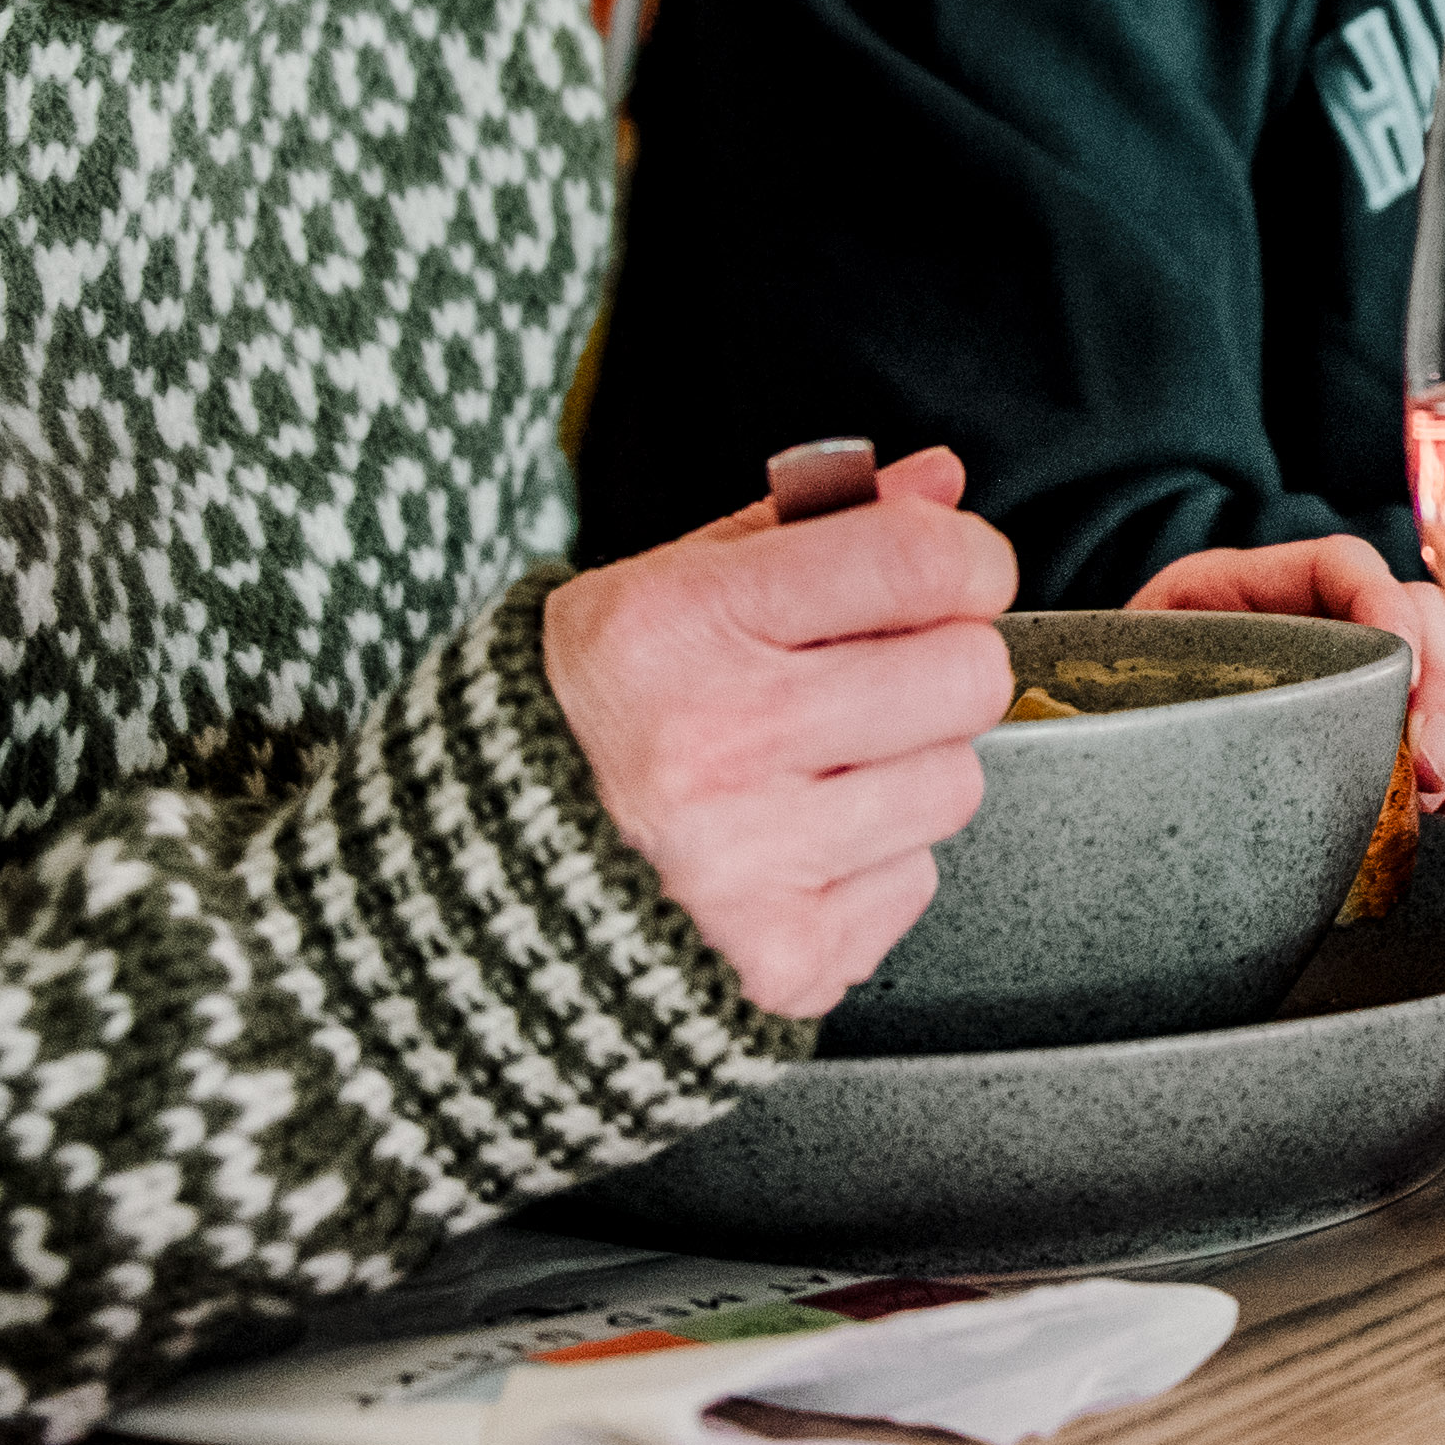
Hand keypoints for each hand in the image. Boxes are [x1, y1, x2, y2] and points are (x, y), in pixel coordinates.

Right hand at [546, 445, 1017, 1020]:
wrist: (476, 877)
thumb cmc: (583, 715)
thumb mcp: (667, 585)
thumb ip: (812, 526)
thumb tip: (940, 485)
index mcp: (686, 627)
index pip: (916, 564)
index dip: (969, 557)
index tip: (957, 570)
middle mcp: (720, 744)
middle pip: (964, 678)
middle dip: (943, 665)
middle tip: (879, 674)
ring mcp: (753, 863)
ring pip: (953, 785)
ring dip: (907, 769)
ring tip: (814, 769)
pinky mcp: (783, 959)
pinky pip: (914, 883)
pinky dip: (870, 864)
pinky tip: (792, 845)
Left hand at [1130, 535, 1444, 814]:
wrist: (1102, 781)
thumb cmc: (1101, 728)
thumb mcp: (1114, 697)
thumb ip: (1144, 699)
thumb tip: (1180, 733)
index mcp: (1247, 592)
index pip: (1343, 565)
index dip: (1384, 606)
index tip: (1402, 674)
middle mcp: (1322, 624)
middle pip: (1423, 619)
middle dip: (1443, 689)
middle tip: (1431, 762)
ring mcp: (1364, 682)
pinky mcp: (1388, 742)